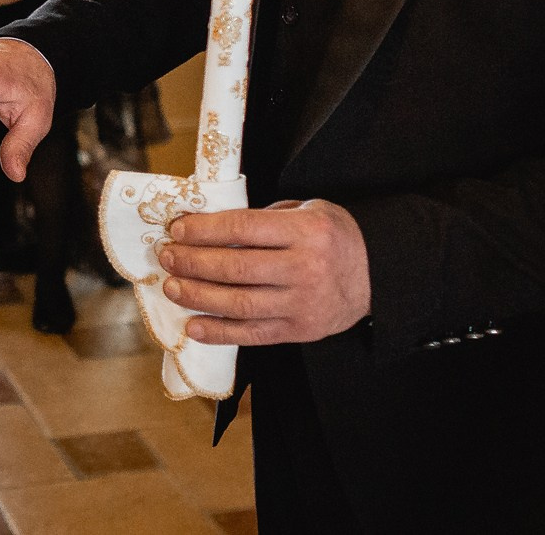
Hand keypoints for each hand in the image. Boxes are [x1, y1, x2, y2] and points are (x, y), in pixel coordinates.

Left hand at [158, 200, 370, 345]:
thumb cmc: (334, 237)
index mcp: (306, 231)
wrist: (377, 275)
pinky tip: (194, 326)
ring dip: (198, 296)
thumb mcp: (308, 210)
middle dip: (193, 262)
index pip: (243, 229)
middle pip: (235, 267)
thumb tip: (211, 225)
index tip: (178, 229)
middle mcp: (304, 268)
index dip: (204, 230)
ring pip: (239, 303)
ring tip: (172, 287)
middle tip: (167, 256)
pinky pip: (252, 334)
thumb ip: (264, 218)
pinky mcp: (299, 331)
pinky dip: (219, 332)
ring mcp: (301, 304)